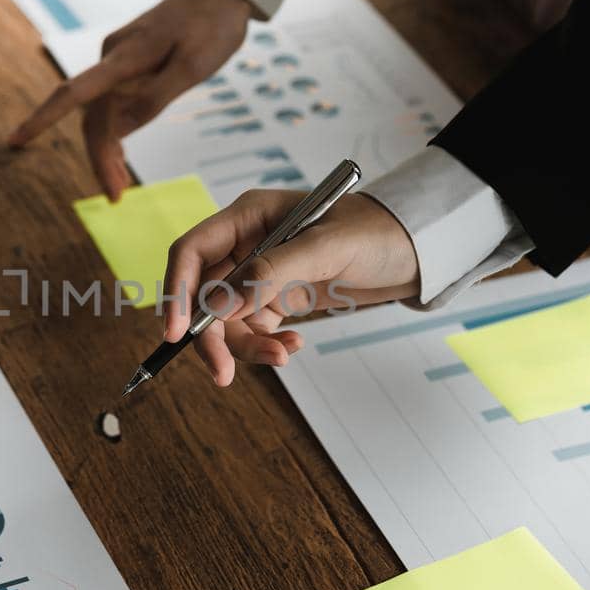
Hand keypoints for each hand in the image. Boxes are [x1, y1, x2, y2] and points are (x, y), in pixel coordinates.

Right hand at [8, 0, 253, 199]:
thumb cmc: (210, 27)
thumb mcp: (193, 67)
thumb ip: (155, 98)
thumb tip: (118, 132)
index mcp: (126, 57)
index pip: (74, 92)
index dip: (43, 117)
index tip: (16, 140)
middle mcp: (113, 58)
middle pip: (92, 116)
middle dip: (99, 158)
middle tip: (116, 198)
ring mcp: (119, 60)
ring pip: (102, 114)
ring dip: (107, 151)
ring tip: (119, 189)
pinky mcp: (128, 64)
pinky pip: (113, 103)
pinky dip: (115, 133)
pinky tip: (120, 156)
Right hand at [161, 190, 420, 384]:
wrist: (413, 250)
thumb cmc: (375, 233)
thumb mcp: (326, 248)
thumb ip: (270, 272)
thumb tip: (216, 306)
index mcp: (248, 216)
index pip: (192, 252)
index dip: (177, 291)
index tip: (177, 333)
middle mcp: (246, 244)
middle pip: (203, 295)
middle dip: (212, 334)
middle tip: (224, 372)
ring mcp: (259, 273)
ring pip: (227, 320)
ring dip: (248, 345)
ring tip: (284, 355)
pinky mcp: (276, 297)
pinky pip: (253, 329)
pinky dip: (267, 345)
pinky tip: (294, 346)